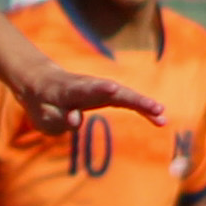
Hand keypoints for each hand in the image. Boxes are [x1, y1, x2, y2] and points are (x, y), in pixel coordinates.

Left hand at [9, 61, 167, 134]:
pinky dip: (143, 111)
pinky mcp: (109, 96)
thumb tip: (76, 121)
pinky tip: (160, 121)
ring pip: (125, 95)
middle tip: (153, 108)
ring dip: (144, 105)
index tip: (113, 89)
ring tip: (162, 117)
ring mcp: (101, 89)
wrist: (44, 84)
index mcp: (70, 90)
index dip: (99, 89)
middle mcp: (89, 86)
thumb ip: (57, 119)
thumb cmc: (43, 104)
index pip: (86, 88)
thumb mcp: (43, 115)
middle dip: (133, 99)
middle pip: (114, 90)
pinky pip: (128, 103)